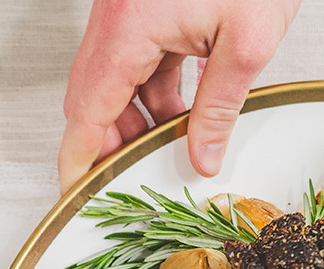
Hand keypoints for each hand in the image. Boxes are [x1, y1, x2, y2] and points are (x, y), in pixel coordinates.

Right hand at [58, 0, 299, 187]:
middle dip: (110, 143)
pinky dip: (155, 94)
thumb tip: (203, 156)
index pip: (88, 110)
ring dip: (137, 120)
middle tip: (130, 183)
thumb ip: (220, 107)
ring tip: (166, 154)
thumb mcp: (248, 43)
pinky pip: (140, 62)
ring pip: (116, 82)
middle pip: (94, 98)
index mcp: (129, 25)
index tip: (75, 194)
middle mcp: (117, 18)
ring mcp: (129, 13)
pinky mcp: (149, 10)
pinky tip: (181, 118)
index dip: (80, 159)